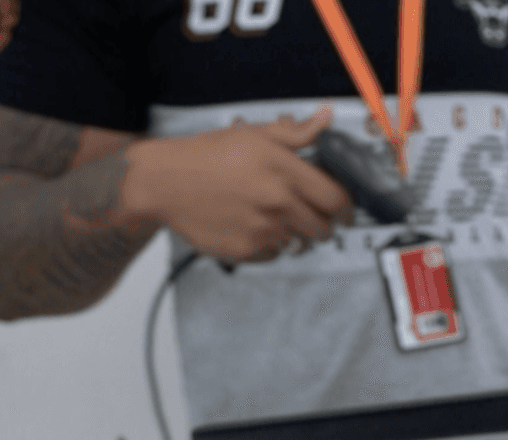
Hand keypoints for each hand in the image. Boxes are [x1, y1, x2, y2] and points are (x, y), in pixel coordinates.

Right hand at [118, 107, 352, 263]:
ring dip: (292, 232)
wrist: (161, 183)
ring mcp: (264, 230)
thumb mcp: (252, 135)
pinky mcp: (248, 251)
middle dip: (320, 222)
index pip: (337, 199)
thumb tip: (326, 116)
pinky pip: (275, 254)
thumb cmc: (205, 156)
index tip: (344, 211)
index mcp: (284, 171)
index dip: (346, 207)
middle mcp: (278, 203)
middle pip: (324, 227)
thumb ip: (297, 133)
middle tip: (306, 213)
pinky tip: (249, 225)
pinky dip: (268, 245)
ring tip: (267, 214)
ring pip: (300, 242)